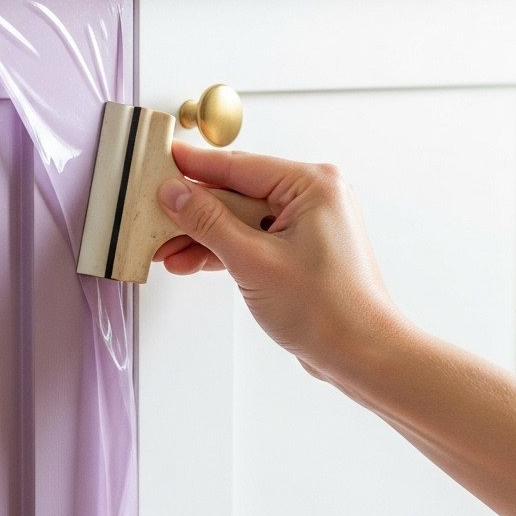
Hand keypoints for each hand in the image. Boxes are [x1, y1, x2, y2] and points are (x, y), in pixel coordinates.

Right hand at [155, 141, 400, 381]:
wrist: (361, 355)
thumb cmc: (328, 311)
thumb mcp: (253, 261)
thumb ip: (209, 222)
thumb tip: (176, 193)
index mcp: (312, 185)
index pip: (239, 165)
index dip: (194, 166)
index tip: (162, 160)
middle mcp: (314, 198)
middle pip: (237, 193)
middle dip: (193, 211)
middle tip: (153, 214)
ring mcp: (308, 226)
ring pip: (241, 220)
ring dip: (204, 236)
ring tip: (164, 249)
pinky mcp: (300, 252)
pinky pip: (254, 240)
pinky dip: (224, 252)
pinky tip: (190, 261)